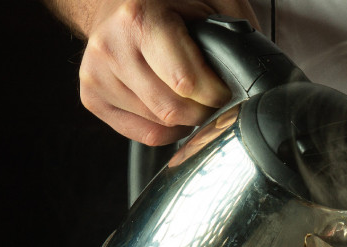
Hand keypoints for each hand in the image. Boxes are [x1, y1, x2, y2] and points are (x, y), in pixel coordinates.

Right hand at [77, 0, 259, 144]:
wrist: (114, 0)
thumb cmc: (165, 1)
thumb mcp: (208, 2)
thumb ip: (231, 35)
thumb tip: (255, 74)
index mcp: (139, 17)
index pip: (186, 82)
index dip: (216, 93)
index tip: (224, 88)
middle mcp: (111, 46)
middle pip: (173, 109)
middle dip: (203, 110)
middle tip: (210, 96)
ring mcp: (96, 73)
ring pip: (159, 124)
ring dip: (186, 119)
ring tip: (190, 97)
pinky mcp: (91, 96)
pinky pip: (142, 133)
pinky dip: (166, 129)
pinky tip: (171, 108)